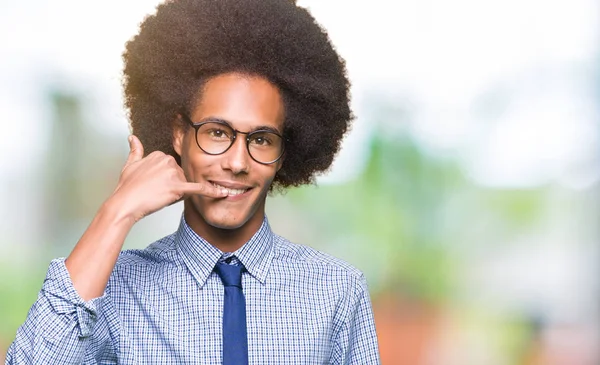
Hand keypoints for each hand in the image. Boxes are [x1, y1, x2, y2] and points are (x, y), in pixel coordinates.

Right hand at [110, 135, 226, 222]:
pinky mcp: (177, 187)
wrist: (125, 203)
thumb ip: (135, 150)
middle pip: (181, 176)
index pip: (173, 169)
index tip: (154, 185)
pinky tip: (223, 193)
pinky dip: (211, 192)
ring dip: (176, 193)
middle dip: (173, 186)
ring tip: (159, 195)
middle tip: (155, 192)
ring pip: (185, 185)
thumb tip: (133, 138)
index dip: (166, 180)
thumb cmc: (128, 188)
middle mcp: (168, 161)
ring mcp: (173, 173)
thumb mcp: (130, 165)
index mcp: (159, 154)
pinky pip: (198, 189)